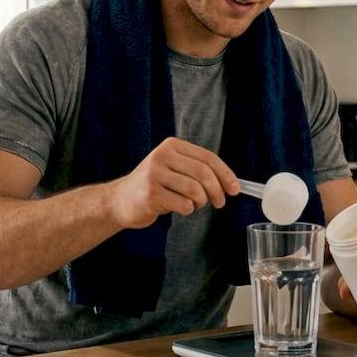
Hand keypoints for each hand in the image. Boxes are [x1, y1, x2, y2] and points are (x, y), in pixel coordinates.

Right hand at [106, 137, 238, 229]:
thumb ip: (197, 170)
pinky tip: (179, 208)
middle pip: (203, 173)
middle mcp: (162, 156)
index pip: (207, 157)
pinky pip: (184, 204)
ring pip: (195, 190)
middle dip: (217, 191)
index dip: (225, 174)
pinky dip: (188, 210)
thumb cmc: (154, 186)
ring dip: (201, 202)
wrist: (121, 200)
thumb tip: (231, 183)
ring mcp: (154, 175)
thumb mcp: (173, 168)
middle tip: (219, 203)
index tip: (235, 189)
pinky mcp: (150, 194)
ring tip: (194, 204)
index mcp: (171, 146)